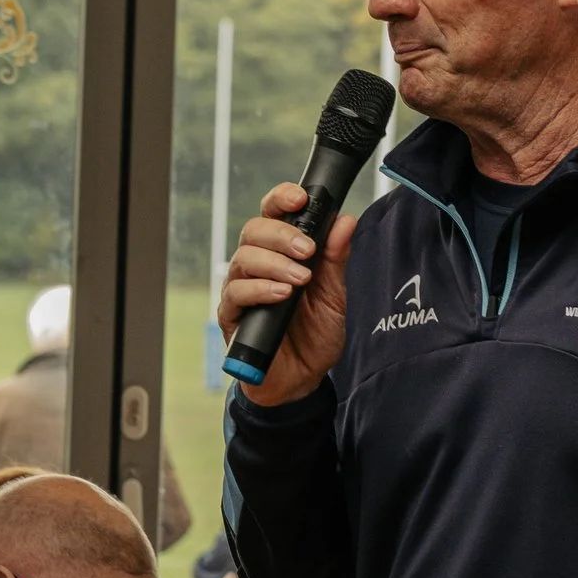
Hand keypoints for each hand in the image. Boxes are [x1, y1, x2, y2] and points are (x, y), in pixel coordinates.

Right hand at [219, 183, 362, 406]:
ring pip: (243, 259)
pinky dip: (259, 290)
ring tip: (301, 279)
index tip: (300, 198)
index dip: (281, 199)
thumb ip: (336, 259)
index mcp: (281, 253)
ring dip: (274, 264)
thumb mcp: (334, 294)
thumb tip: (345, 220)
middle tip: (308, 250)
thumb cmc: (314, 334)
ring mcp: (241, 290)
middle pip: (253, 230)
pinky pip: (235, 294)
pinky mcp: (231, 316)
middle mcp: (257, 266)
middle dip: (282, 235)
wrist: (303, 379)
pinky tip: (281, 294)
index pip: (273, 214)